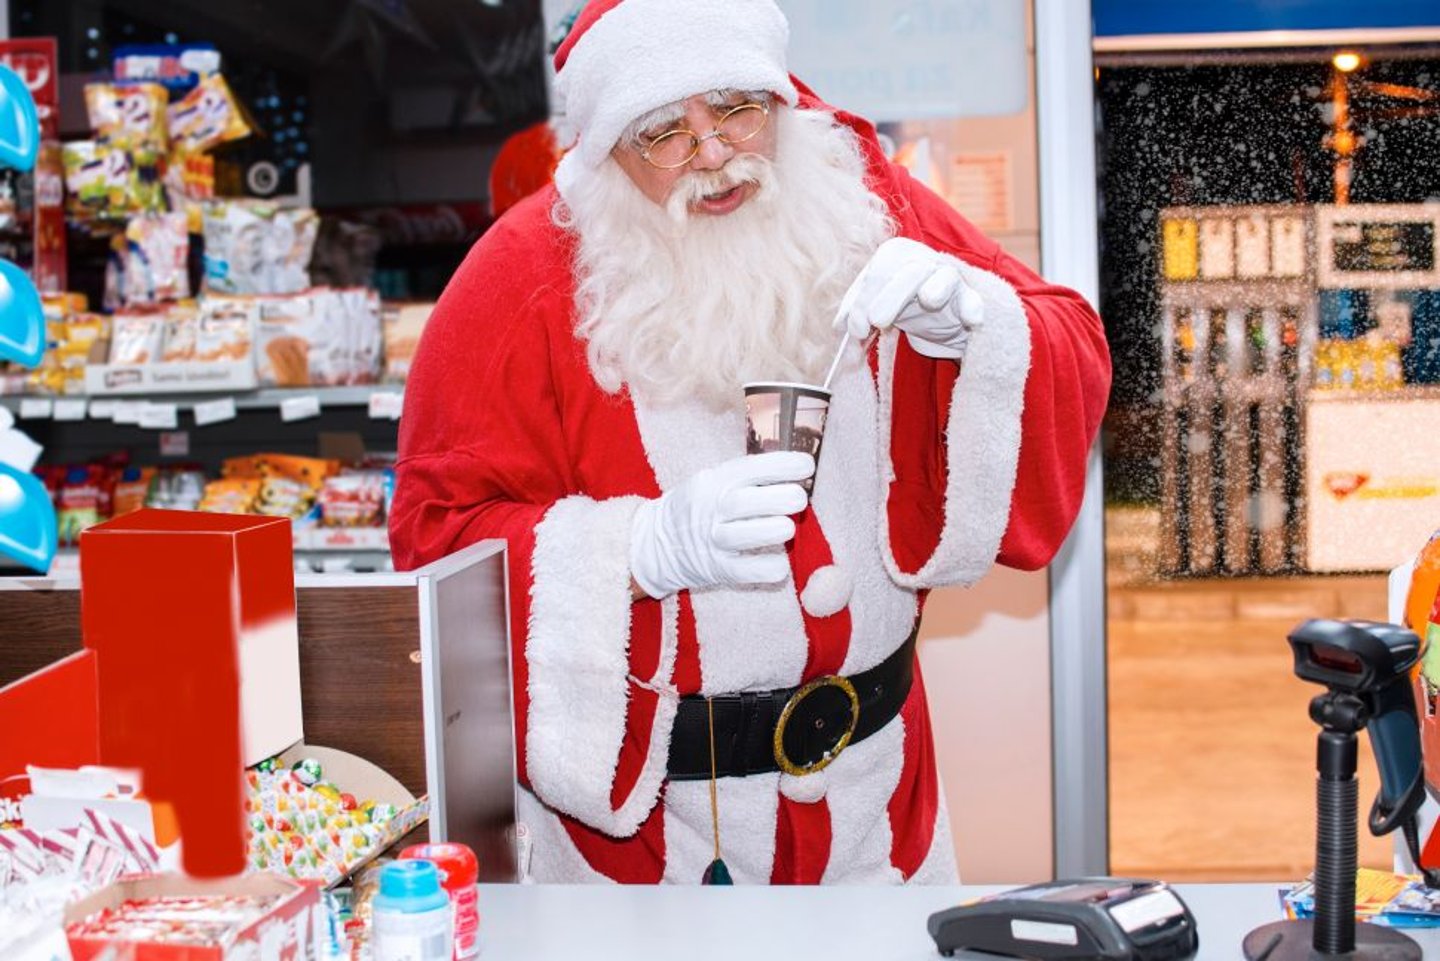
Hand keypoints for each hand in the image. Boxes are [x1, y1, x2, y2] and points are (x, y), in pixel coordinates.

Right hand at [629, 451, 813, 598]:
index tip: (807, 466)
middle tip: (798, 499)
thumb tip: (795, 470)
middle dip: (783, 498)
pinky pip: (750, 571)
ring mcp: (714, 541)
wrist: (655, 544)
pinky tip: (778, 560)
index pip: (750, 468)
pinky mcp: (718, 570)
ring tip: (786, 527)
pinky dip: (771, 567)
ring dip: (776, 530)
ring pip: (749, 535)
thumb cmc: (697, 508)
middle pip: (749, 501)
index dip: (783, 465)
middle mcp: (712, 509)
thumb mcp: (711, 481)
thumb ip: (746, 477)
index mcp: (713, 481)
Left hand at [835, 237, 984, 359]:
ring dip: (935, 288)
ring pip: (942, 277)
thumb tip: (839, 330)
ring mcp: (947, 277)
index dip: (863, 302)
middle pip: (907, 273)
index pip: (876, 275)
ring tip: (929, 300)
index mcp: (893, 255)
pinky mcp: (968, 296)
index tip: (856, 331)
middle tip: (877, 322)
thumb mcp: (873, 308)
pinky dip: (972, 307)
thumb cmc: (900, 304)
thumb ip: (854, 318)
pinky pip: (972, 299)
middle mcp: (922, 259)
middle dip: (890, 297)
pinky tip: (971, 318)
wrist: (938, 316)